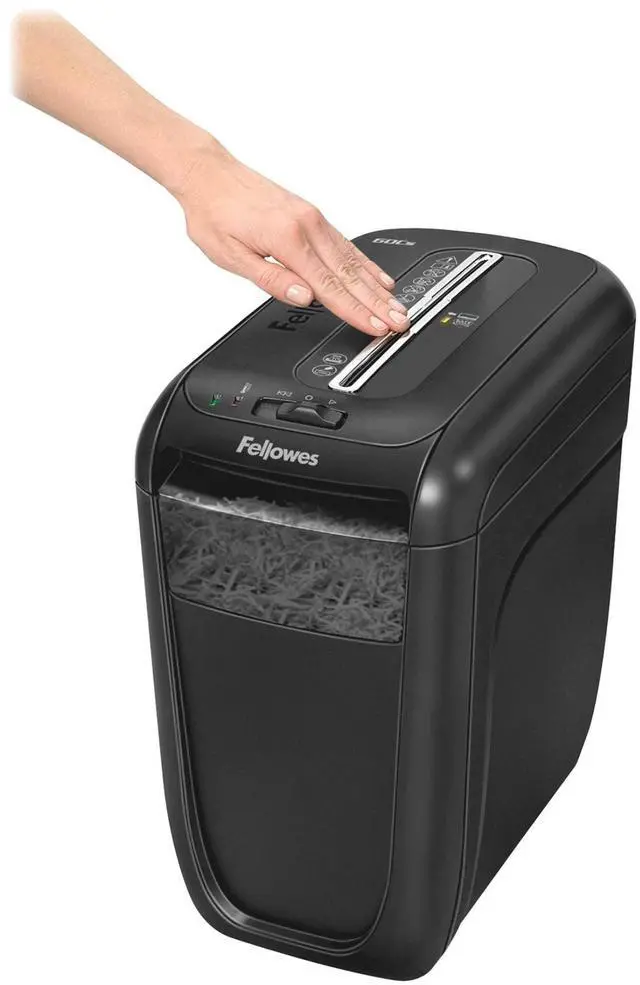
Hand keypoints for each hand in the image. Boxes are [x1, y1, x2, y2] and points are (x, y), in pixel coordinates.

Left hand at [174, 141, 409, 335]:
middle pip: (350, 275)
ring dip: (377, 287)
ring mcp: (313, 218)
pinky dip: (366, 264)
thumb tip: (303, 298)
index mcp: (287, 239)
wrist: (208, 174)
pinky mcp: (312, 215)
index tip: (376, 326)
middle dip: (378, 303)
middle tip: (400, 322)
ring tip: (397, 306)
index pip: (329, 286)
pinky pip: (346, 245)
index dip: (355, 311)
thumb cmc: (213, 213)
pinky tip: (379, 277)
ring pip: (353, 260)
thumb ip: (271, 280)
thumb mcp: (231, 256)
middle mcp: (307, 225)